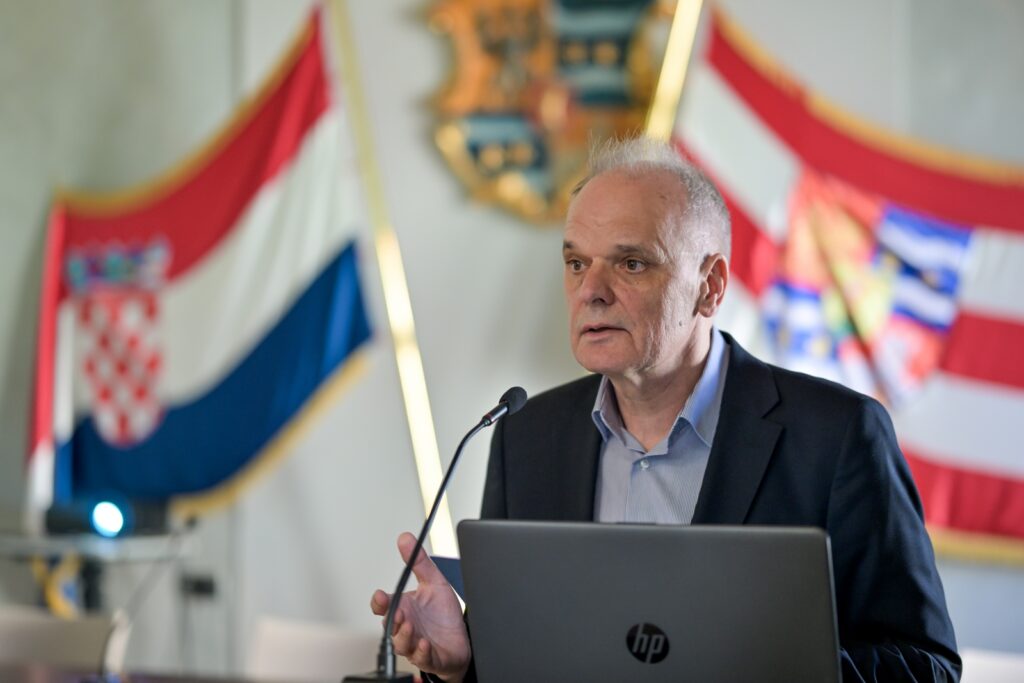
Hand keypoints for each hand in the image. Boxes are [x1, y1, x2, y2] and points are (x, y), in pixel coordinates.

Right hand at [371, 533, 470, 681]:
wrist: (461, 638)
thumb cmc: (443, 614)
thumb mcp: (434, 582)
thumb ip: (419, 561)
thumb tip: (406, 538)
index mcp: (404, 608)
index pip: (384, 606)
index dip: (379, 602)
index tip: (380, 595)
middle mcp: (406, 627)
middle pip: (390, 625)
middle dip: (392, 618)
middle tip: (398, 611)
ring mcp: (415, 644)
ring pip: (401, 643)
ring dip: (404, 635)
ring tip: (410, 625)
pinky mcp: (429, 658)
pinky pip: (420, 657)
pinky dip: (420, 652)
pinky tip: (424, 644)